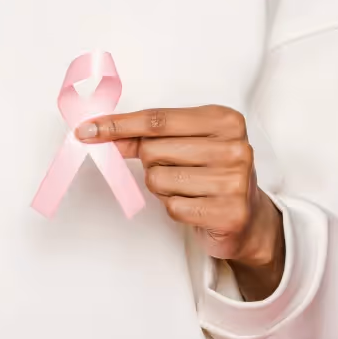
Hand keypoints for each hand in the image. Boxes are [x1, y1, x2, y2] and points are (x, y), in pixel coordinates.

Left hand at [76, 105, 285, 296]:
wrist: (249, 219)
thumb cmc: (212, 173)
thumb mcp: (188, 143)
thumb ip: (147, 136)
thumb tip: (100, 133)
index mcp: (225, 119)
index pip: (157, 119)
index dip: (118, 125)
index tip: (88, 129)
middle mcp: (234, 146)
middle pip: (153, 150)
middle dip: (152, 163)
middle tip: (177, 170)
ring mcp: (235, 180)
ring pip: (158, 180)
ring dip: (163, 189)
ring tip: (189, 189)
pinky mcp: (228, 212)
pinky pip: (173, 207)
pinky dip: (175, 208)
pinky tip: (195, 206)